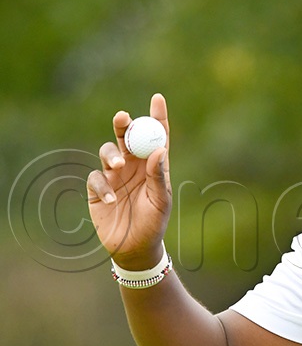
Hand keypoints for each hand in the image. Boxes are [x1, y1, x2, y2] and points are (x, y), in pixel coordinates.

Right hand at [87, 93, 171, 268]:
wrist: (134, 247)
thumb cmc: (154, 223)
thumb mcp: (161, 201)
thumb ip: (159, 176)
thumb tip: (160, 150)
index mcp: (153, 166)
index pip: (156, 136)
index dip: (156, 116)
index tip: (157, 98)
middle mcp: (133, 166)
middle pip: (127, 137)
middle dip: (124, 124)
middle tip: (124, 117)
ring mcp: (114, 176)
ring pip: (108, 152)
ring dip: (111, 155)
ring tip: (117, 166)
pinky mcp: (98, 189)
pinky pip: (95, 179)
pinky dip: (102, 186)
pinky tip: (110, 200)